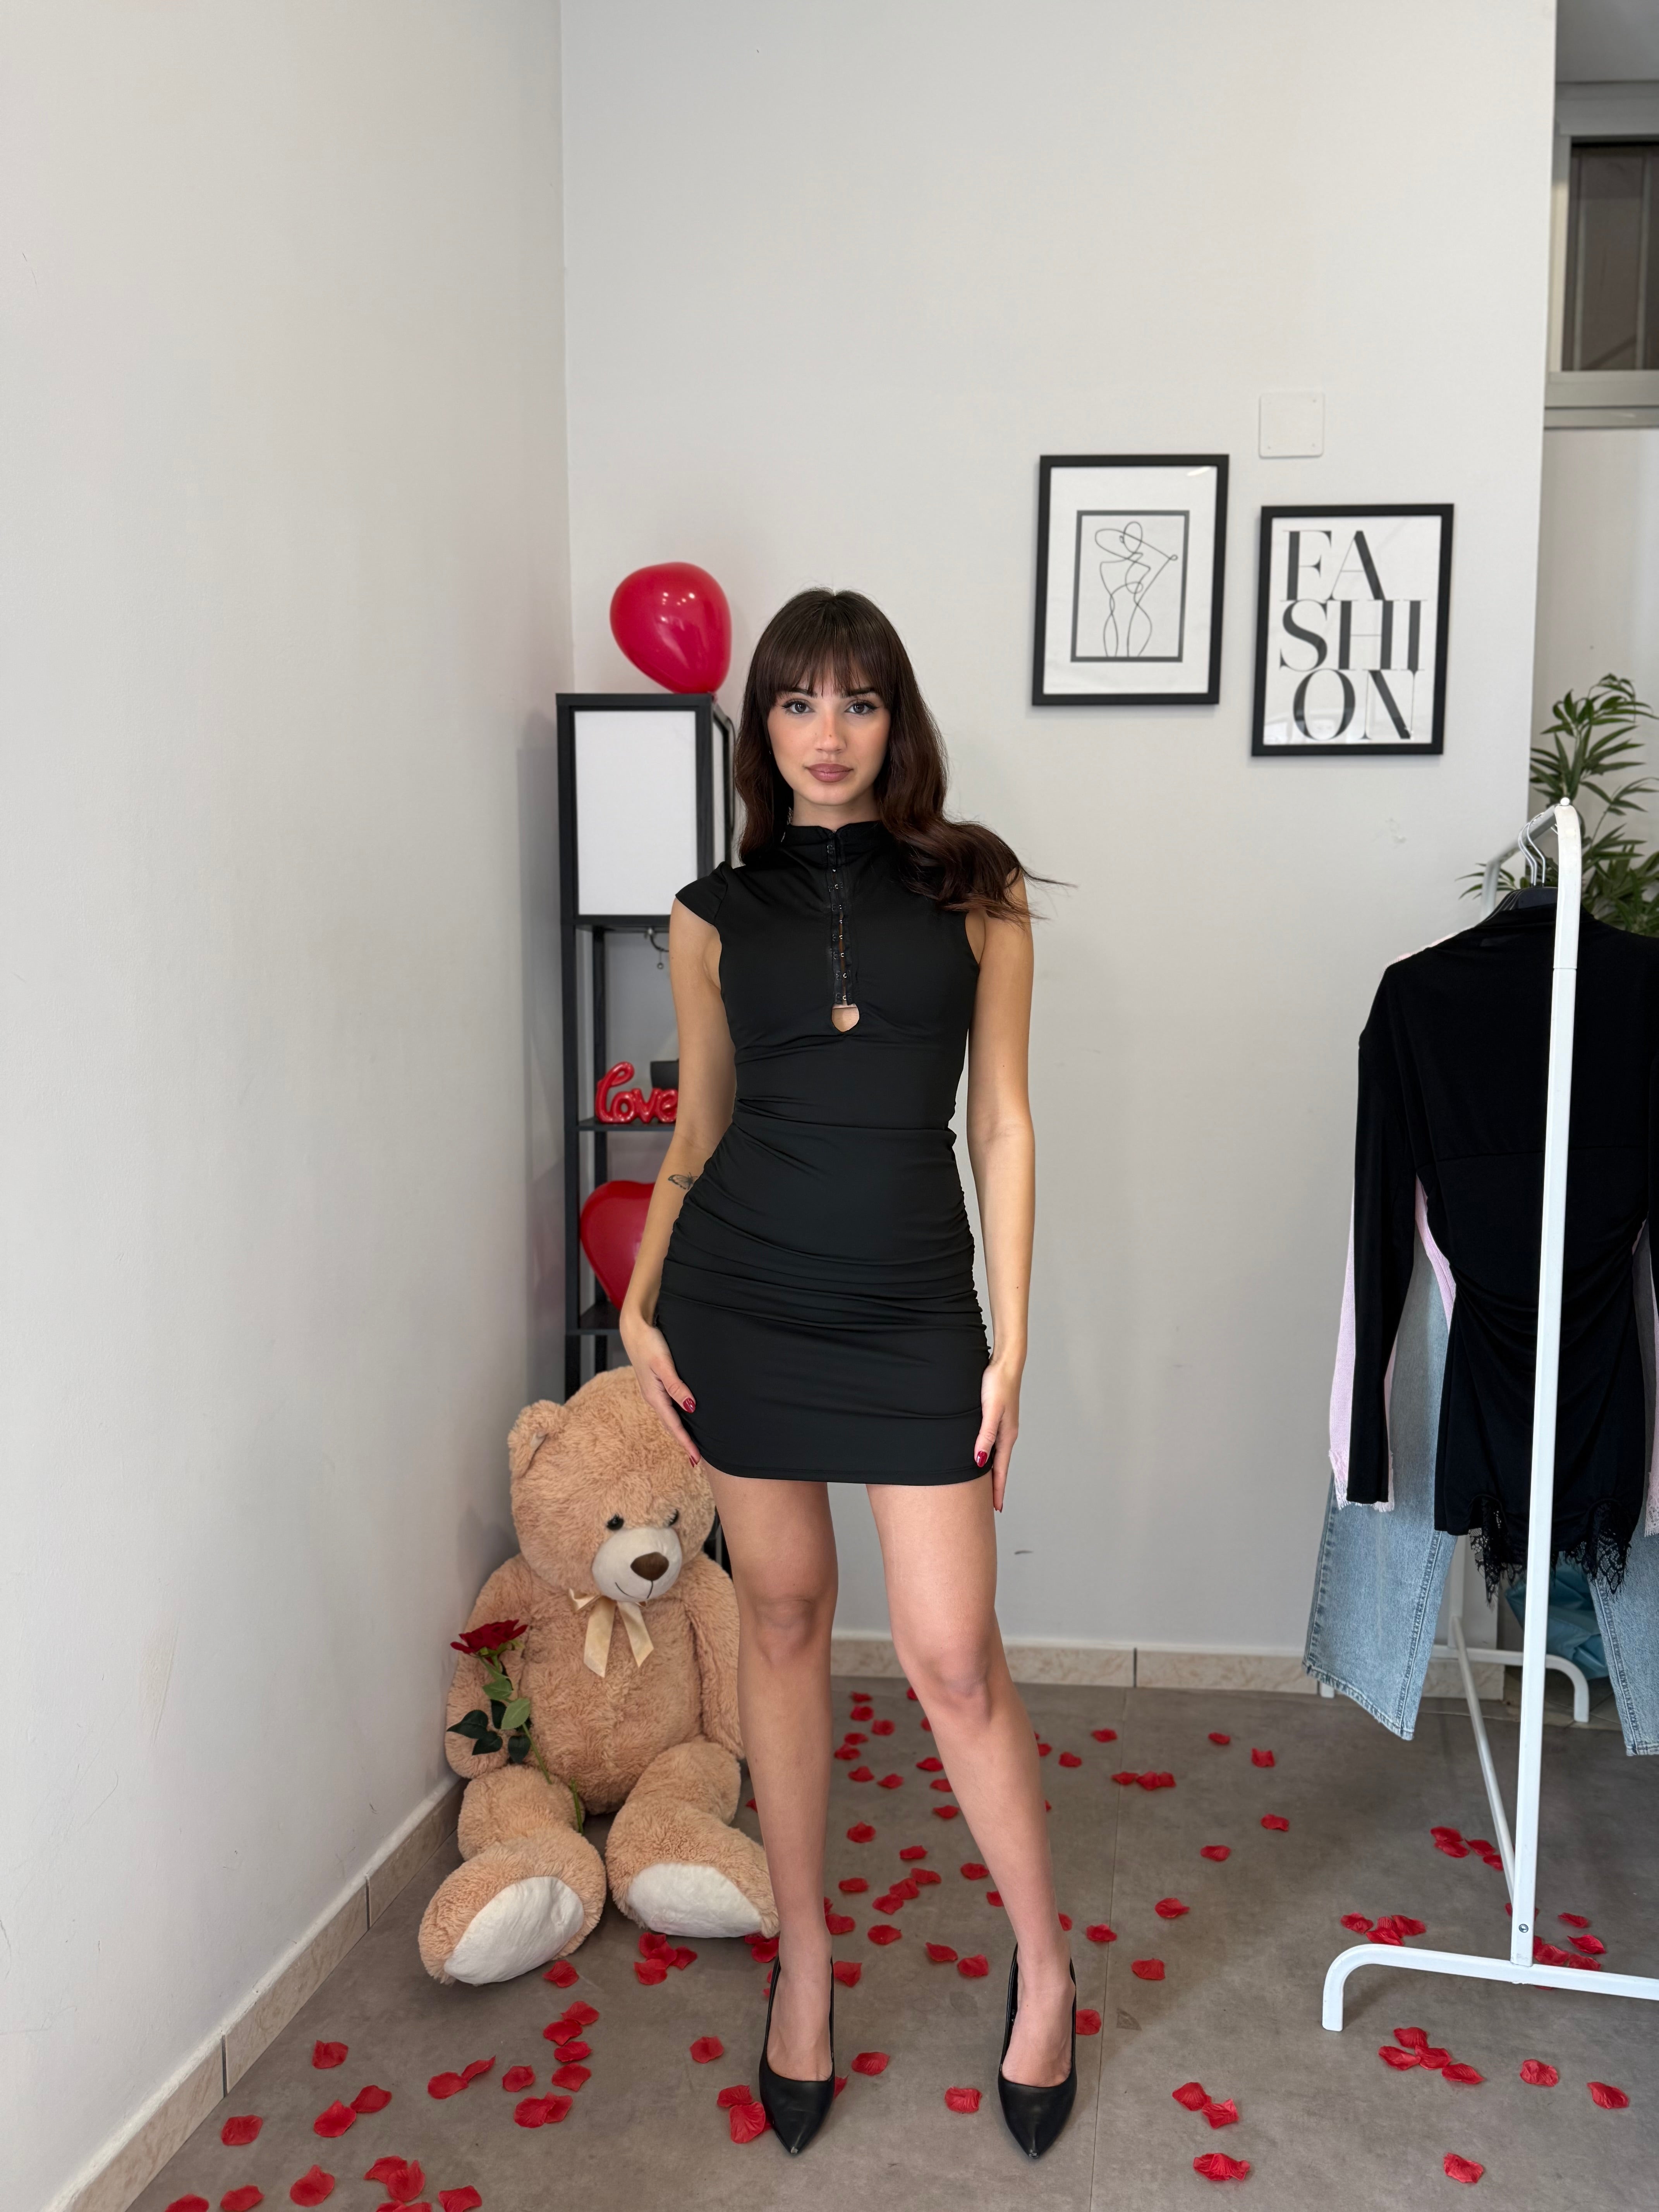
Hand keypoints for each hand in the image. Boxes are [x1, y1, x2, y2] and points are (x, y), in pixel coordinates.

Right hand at [619, 1307, 699, 1463]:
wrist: (634, 1329)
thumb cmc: (649, 1343)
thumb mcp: (663, 1364)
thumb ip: (676, 1386)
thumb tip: (690, 1406)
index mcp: (654, 1396)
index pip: (673, 1425)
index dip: (685, 1442)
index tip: (696, 1458)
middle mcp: (653, 1397)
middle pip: (670, 1425)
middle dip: (682, 1442)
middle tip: (696, 1459)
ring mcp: (653, 1391)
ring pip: (669, 1416)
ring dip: (679, 1431)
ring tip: (691, 1444)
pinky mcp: (655, 1384)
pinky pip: (668, 1406)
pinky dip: (676, 1417)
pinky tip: (683, 1417)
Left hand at [974, 1353, 1021, 1510]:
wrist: (1006, 1362)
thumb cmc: (997, 1383)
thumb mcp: (990, 1411)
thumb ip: (985, 1436)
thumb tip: (979, 1461)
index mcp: (1007, 1436)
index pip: (1001, 1470)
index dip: (997, 1490)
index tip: (995, 1509)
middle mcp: (1007, 1434)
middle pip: (1000, 1466)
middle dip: (996, 1486)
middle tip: (990, 1505)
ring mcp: (1004, 1427)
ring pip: (997, 1456)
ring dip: (992, 1472)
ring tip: (986, 1487)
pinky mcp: (999, 1418)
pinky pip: (994, 1444)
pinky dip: (990, 1456)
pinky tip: (983, 1457)